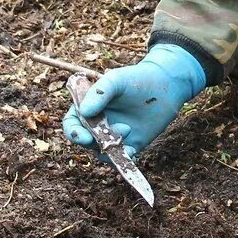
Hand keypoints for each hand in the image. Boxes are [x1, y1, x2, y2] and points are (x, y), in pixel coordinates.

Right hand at [62, 44, 206, 157]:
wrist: (165, 85)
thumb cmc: (136, 78)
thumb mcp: (116, 80)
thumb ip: (99, 93)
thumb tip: (84, 112)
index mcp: (88, 107)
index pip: (72, 123)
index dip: (73, 132)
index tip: (83, 135)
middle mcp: (98, 124)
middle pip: (85, 141)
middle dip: (92, 142)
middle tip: (107, 137)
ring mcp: (113, 136)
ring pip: (102, 152)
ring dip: (110, 149)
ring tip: (128, 130)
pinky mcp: (131, 145)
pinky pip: (121, 158)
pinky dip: (123, 159)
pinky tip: (132, 151)